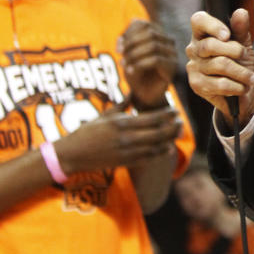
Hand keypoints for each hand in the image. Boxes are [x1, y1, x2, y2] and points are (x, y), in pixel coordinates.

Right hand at [53, 106, 181, 175]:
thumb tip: (133, 91)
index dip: (167, 115)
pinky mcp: (126, 162)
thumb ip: (122, 104)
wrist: (72, 154)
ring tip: (177, 133)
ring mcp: (127, 152)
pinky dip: (160, 153)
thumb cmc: (87, 132)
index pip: (152, 118)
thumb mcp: (104, 115)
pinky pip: (148, 158)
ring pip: (156, 146)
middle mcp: (126, 138)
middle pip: (158, 133)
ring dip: (169, 140)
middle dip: (172, 127)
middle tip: (180, 122)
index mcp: (121, 122)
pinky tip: (168, 148)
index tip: (175, 111)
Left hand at [119, 19, 176, 108]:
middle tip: (120, 55)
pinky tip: (131, 71)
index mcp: (158, 35)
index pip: (144, 24)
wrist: (143, 95)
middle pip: (150, 33)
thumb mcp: (127, 54)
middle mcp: (168, 42)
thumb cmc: (135, 73)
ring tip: (124, 64)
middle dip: (131, 43)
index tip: (118, 47)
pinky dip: (140, 64)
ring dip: (134, 55)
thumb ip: (128, 40)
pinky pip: (156, 60)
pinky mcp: (172, 68)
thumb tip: (128, 28)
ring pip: (153, 45)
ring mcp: (172, 54)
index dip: (129, 33)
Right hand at [186, 8, 253, 124]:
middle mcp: (194, 49)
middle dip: (235, 51)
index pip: (198, 20)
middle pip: (210, 45)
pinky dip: (237, 87)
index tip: (227, 35)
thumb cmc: (240, 62)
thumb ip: (241, 28)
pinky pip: (220, 84)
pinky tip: (242, 88)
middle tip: (245, 56)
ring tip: (251, 77)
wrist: (243, 90)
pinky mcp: (197, 85)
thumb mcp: (243, 43)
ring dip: (241, 72)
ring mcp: (193, 67)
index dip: (212, 25)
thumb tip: (241, 12)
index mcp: (202, 33)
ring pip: (219, 65)